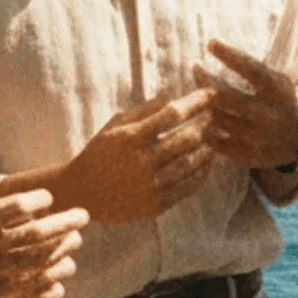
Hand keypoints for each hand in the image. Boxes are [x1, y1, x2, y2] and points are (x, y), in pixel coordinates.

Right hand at [0, 188, 87, 297]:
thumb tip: (9, 202)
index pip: (17, 206)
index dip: (40, 200)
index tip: (49, 198)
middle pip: (36, 233)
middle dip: (66, 223)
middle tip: (83, 216)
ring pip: (39, 260)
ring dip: (64, 249)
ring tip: (76, 241)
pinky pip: (32, 287)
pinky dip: (52, 278)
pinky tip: (62, 270)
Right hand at [54, 92, 216, 223]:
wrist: (82, 193)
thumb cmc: (99, 153)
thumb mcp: (115, 127)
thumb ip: (143, 111)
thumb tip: (170, 94)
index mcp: (129, 137)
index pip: (171, 114)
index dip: (195, 102)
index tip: (211, 93)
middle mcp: (141, 162)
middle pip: (186, 139)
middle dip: (206, 125)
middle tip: (215, 118)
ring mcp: (149, 186)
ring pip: (191, 163)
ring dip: (207, 150)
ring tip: (213, 140)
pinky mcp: (155, 205)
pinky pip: (188, 187)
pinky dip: (201, 173)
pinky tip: (206, 163)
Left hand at [195, 40, 297, 170]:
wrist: (297, 141)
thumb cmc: (278, 101)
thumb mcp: (276, 82)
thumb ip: (252, 68)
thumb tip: (213, 46)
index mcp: (279, 93)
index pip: (252, 70)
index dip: (230, 55)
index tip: (211, 43)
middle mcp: (270, 116)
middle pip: (226, 96)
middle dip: (206, 80)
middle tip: (197, 68)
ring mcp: (259, 138)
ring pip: (217, 118)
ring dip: (206, 105)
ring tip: (203, 96)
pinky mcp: (248, 156)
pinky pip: (215, 141)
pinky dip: (207, 129)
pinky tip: (206, 120)